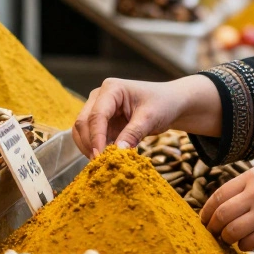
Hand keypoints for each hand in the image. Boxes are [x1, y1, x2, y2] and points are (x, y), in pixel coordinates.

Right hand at [72, 75, 220, 157]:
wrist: (170, 104)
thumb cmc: (162, 104)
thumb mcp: (150, 118)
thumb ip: (133, 134)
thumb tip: (118, 152)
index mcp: (111, 89)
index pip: (97, 115)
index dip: (96, 137)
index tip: (100, 156)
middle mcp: (100, 97)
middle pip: (84, 122)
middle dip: (90, 144)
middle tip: (101, 164)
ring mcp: (98, 109)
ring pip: (82, 131)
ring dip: (89, 148)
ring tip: (104, 163)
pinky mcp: (102, 123)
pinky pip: (91, 137)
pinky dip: (95, 149)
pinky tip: (106, 159)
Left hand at [201, 167, 253, 247]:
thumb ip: (247, 186)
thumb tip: (223, 203)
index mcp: (252, 177)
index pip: (218, 195)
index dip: (207, 211)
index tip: (204, 220)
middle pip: (221, 215)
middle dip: (212, 228)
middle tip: (212, 233)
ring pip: (231, 232)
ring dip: (226, 238)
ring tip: (229, 239)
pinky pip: (248, 243)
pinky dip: (243, 246)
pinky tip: (247, 243)